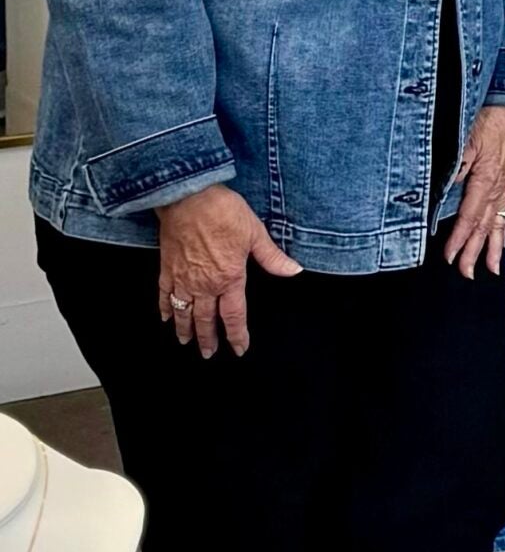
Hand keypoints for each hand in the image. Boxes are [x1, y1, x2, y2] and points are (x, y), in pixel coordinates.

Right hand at [157, 182, 301, 356]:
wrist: (188, 198)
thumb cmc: (223, 212)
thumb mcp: (255, 234)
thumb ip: (272, 257)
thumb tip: (293, 270)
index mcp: (229, 278)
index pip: (234, 316)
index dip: (236, 335)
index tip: (238, 349)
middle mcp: (205, 284)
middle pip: (206, 320)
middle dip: (208, 339)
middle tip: (209, 353)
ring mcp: (183, 277)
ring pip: (183, 311)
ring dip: (185, 329)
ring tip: (186, 342)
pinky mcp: (167, 267)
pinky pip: (163, 293)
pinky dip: (164, 307)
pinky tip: (165, 316)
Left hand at [445, 105, 504, 277]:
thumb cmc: (489, 122)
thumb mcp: (465, 141)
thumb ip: (456, 168)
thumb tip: (443, 192)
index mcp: (485, 180)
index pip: (470, 216)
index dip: (459, 238)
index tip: (449, 256)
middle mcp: (497, 189)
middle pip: (485, 227)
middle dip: (474, 252)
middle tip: (466, 273)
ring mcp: (504, 189)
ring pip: (498, 224)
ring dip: (493, 248)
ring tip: (491, 269)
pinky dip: (504, 232)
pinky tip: (501, 243)